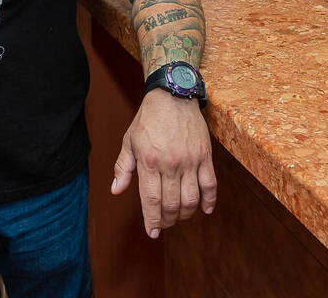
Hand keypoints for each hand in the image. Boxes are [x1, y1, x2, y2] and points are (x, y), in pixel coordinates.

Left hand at [111, 89, 216, 237]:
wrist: (172, 96)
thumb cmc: (148, 119)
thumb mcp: (129, 141)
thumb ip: (123, 167)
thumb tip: (116, 191)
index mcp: (149, 161)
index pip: (151, 200)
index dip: (152, 220)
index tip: (152, 232)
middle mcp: (170, 163)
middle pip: (171, 204)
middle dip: (166, 220)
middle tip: (164, 224)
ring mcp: (190, 161)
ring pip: (191, 199)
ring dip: (185, 214)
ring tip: (179, 217)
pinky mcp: (205, 156)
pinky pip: (210, 185)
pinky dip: (209, 201)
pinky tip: (204, 210)